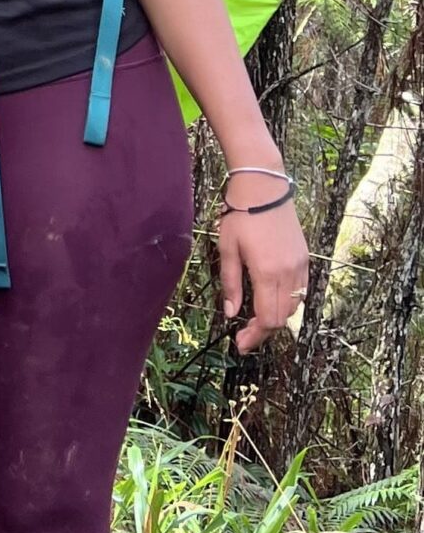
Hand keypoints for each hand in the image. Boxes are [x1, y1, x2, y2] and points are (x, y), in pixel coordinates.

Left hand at [218, 198, 308, 353]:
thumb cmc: (240, 216)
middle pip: (282, 317)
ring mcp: (300, 266)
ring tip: (256, 319)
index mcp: (267, 273)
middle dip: (263, 331)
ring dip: (276, 317)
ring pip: (294, 306)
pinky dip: (288, 302)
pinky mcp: (305, 259)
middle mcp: (289, 273)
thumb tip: (230, 313)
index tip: (241, 344)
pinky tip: (272, 299)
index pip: (267, 318)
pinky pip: (301, 290)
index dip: (255, 336)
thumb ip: (230, 284)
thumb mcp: (227, 250)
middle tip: (245, 336)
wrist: (264, 188)